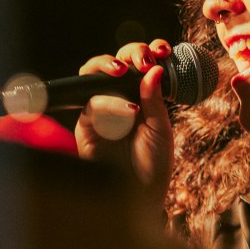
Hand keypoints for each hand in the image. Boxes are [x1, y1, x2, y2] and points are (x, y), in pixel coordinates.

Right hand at [75, 38, 174, 202]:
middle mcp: (118, 98)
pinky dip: (110, 103)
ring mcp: (99, 110)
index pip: (140, 65)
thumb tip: (154, 70)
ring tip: (125, 71)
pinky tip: (128, 111)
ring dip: (108, 65)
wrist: (140, 196)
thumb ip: (154, 100)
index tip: (164, 51)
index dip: (149, 52)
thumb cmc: (153, 164)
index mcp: (140, 96)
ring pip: (93, 75)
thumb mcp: (160, 129)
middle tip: (144, 58)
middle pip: (115, 62)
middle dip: (130, 52)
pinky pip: (92, 104)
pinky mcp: (85, 125)